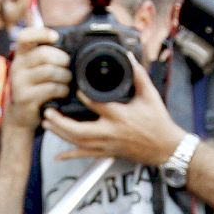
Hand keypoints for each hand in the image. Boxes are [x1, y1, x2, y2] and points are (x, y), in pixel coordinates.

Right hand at [4, 26, 69, 133]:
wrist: (22, 116)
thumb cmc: (35, 88)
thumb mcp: (35, 69)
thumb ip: (46, 55)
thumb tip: (68, 43)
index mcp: (21, 55)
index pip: (25, 36)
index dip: (41, 33)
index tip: (55, 37)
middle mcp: (17, 66)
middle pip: (44, 54)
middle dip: (63, 60)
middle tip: (69, 68)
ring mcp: (19, 82)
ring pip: (50, 71)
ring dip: (65, 76)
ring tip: (68, 81)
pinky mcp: (25, 97)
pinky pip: (51, 88)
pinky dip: (63, 90)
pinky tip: (64, 92)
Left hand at [43, 57, 181, 166]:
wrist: (165, 147)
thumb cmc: (157, 121)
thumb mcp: (150, 95)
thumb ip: (138, 75)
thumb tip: (129, 57)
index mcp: (120, 115)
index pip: (97, 105)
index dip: (83, 97)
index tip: (73, 89)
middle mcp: (111, 132)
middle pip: (79, 130)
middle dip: (61, 122)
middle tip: (48, 111)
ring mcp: (107, 145)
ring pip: (78, 143)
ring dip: (60, 134)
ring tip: (47, 123)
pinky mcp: (107, 153)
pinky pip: (86, 156)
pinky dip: (71, 156)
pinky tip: (59, 156)